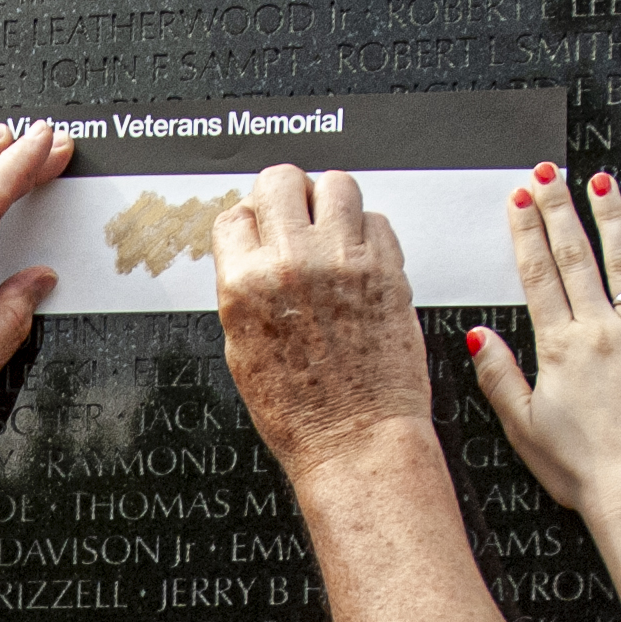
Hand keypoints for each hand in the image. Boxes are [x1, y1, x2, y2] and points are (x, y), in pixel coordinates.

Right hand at [212, 164, 432, 482]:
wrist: (355, 442)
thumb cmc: (301, 412)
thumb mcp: (243, 350)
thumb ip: (244, 290)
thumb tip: (251, 253)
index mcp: (244, 284)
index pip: (235, 214)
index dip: (248, 220)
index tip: (260, 231)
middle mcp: (292, 263)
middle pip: (281, 179)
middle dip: (286, 194)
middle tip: (295, 217)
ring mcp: (343, 261)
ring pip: (336, 184)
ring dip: (331, 202)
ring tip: (333, 231)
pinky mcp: (386, 268)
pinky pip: (377, 219)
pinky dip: (368, 232)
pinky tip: (361, 261)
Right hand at [467, 167, 620, 522]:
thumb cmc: (581, 470)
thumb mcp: (523, 428)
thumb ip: (500, 376)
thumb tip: (480, 335)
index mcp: (559, 347)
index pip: (537, 275)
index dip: (526, 232)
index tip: (519, 197)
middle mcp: (599, 330)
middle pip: (575, 257)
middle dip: (559, 209)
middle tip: (549, 172)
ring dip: (611, 218)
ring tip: (601, 182)